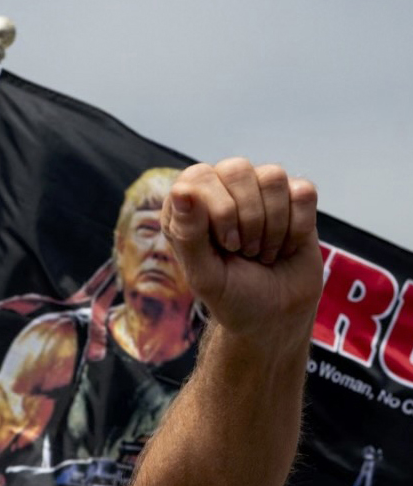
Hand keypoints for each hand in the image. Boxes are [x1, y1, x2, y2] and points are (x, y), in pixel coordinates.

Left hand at [160, 159, 321, 343]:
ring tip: (263, 252)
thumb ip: (188, 235)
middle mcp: (222, 190)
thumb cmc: (233, 298)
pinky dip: (297, 228)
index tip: (226, 246)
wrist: (276, 316)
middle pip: (237, 168)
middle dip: (247, 219)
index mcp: (188, 208)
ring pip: (272, 176)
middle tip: (244, 251)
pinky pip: (303, 192)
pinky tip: (286, 246)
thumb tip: (183, 190)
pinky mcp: (295, 198)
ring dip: (272, 226)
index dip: (219, 210)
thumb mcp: (205, 277)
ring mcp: (259, 191)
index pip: (199, 176)